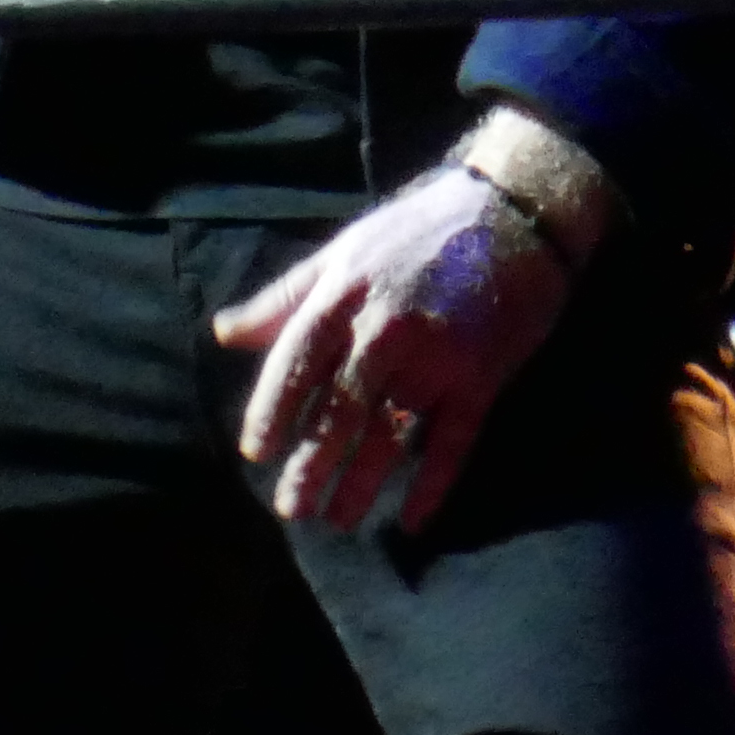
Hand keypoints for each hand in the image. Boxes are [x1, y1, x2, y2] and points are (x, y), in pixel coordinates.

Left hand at [208, 157, 574, 532]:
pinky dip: (433, 484)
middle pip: (339, 408)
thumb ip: (284, 298)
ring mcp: (436, 355)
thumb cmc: (414, 234)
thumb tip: (224, 332)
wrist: (510, 213)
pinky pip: (453, 441)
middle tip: (291, 508)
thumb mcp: (342, 254)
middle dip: (312, 462)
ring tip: (339, 520)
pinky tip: (412, 520)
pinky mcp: (482, 376)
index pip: (295, 362)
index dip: (273, 410)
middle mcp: (384, 328)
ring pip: (391, 431)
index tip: (255, 452)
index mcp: (343, 295)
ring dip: (362, 482)